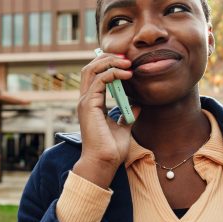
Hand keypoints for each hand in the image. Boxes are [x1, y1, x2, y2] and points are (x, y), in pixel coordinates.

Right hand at [72, 52, 140, 187]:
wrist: (104, 162)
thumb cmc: (111, 149)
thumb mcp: (123, 126)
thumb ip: (128, 113)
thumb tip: (137, 103)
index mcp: (91, 103)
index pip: (95, 75)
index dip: (109, 64)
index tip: (127, 63)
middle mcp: (85, 100)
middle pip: (90, 67)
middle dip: (108, 58)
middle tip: (127, 58)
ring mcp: (85, 102)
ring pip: (92, 70)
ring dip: (111, 63)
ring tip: (128, 64)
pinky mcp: (88, 105)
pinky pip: (99, 80)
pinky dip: (112, 74)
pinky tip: (127, 76)